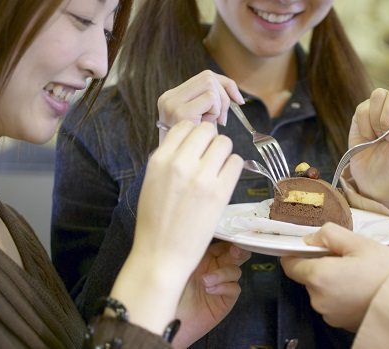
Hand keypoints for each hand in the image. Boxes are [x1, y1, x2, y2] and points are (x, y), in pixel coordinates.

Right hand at [112, 121, 242, 333]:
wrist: (161, 255)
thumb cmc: (155, 223)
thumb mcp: (152, 182)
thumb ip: (169, 161)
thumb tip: (190, 145)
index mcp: (159, 159)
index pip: (185, 126)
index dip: (194, 135)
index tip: (197, 148)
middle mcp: (180, 163)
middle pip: (207, 130)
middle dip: (211, 141)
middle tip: (210, 159)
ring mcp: (201, 177)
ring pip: (225, 143)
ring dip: (224, 154)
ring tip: (218, 171)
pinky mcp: (219, 192)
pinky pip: (236, 163)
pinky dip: (233, 168)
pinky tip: (225, 181)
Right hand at [157, 70, 243, 142]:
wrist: (179, 173)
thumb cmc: (194, 149)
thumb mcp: (204, 121)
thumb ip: (212, 104)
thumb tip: (237, 97)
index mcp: (171, 97)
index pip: (205, 76)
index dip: (226, 85)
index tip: (238, 100)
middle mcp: (168, 98)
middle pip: (208, 77)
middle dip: (223, 95)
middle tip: (222, 118)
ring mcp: (172, 104)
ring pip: (210, 86)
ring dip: (219, 106)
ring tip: (212, 123)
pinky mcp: (180, 112)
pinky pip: (210, 99)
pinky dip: (216, 112)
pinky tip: (210, 126)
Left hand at [172, 242, 250, 347]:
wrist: (166, 320)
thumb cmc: (167, 291)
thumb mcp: (177, 266)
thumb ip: (191, 250)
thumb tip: (201, 233)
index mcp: (204, 257)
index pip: (222, 244)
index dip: (228, 239)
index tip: (230, 237)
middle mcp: (215, 269)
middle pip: (235, 255)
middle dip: (237, 251)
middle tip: (234, 251)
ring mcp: (221, 285)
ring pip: (235, 271)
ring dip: (223, 273)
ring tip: (205, 282)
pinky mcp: (225, 300)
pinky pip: (234, 288)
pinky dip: (224, 287)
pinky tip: (209, 291)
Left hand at [281, 223, 388, 331]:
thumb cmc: (387, 272)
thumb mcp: (359, 242)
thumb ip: (329, 234)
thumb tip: (311, 237)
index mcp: (319, 276)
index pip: (290, 264)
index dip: (298, 253)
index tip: (312, 246)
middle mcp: (318, 299)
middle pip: (308, 277)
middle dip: (322, 265)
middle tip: (348, 257)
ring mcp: (329, 315)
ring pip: (322, 290)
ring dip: (333, 281)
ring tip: (359, 273)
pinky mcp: (341, 324)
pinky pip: (334, 303)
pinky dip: (342, 295)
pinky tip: (362, 288)